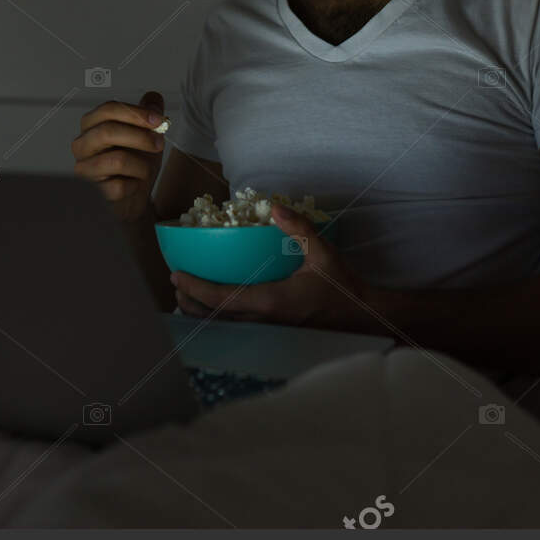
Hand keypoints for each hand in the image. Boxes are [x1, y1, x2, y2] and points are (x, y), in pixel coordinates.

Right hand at [71, 90, 169, 222]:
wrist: (134, 197)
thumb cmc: (135, 164)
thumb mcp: (146, 135)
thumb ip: (149, 114)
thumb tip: (154, 97)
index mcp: (92, 125)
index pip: (109, 109)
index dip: (136, 112)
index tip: (158, 119)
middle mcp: (82, 145)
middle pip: (107, 131)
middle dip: (140, 137)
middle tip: (159, 144)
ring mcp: (84, 169)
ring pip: (116, 160)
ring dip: (141, 165)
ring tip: (145, 169)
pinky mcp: (92, 192)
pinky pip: (119, 186)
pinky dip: (134, 185)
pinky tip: (134, 185)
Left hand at [172, 203, 372, 329]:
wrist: (363, 317)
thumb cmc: (343, 286)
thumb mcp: (323, 253)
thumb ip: (299, 228)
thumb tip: (275, 206)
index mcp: (271, 302)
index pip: (222, 298)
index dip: (195, 288)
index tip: (177, 275)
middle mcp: (265, 322)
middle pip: (215, 318)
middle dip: (190, 303)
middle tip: (176, 284)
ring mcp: (270, 332)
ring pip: (224, 327)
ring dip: (202, 314)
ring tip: (186, 297)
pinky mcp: (275, 334)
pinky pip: (238, 329)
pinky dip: (220, 319)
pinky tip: (215, 309)